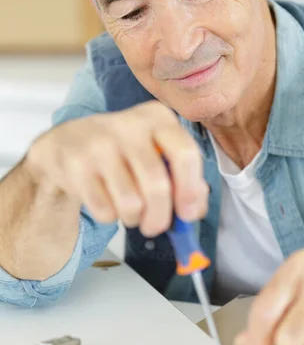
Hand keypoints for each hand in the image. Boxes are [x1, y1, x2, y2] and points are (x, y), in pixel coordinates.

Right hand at [26, 101, 207, 235]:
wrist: (68, 142)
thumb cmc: (124, 151)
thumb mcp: (157, 153)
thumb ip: (185, 179)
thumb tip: (194, 209)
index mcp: (158, 117)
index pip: (185, 153)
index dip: (190, 190)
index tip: (188, 215)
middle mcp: (130, 124)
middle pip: (158, 186)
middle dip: (159, 217)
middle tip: (154, 227)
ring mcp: (100, 143)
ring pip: (131, 203)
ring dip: (133, 218)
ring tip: (128, 210)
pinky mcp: (76, 164)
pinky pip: (105, 210)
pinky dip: (110, 216)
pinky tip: (106, 201)